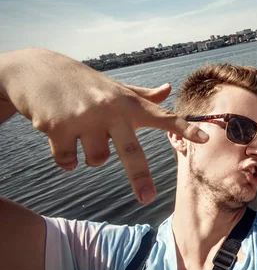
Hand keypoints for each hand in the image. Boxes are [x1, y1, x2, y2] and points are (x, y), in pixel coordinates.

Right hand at [0, 49, 208, 203]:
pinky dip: (65, 158)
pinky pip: (69, 161)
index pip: (163, 117)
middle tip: (148, 198)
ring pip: (97, 160)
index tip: (205, 138)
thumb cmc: (85, 84)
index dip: (184, 129)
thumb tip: (168, 89)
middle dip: (140, 177)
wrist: (38, 70)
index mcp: (129, 103)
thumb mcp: (115, 87)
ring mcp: (86, 119)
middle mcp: (111, 110)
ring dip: (90, 155)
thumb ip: (143, 95)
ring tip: (80, 131)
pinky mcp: (59, 128)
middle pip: (130, 151)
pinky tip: (60, 136)